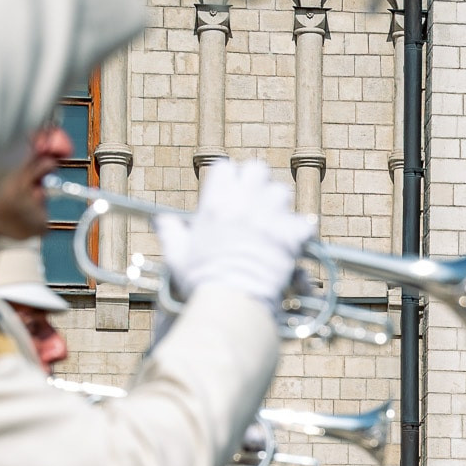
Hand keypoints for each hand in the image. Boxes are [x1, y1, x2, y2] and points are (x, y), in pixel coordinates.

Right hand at [160, 159, 312, 306]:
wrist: (233, 298)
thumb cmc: (202, 280)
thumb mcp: (178, 255)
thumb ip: (171, 232)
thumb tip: (161, 220)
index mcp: (215, 202)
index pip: (225, 167)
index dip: (230, 177)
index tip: (231, 191)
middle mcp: (243, 201)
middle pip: (257, 169)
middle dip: (258, 182)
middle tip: (256, 201)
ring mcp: (269, 215)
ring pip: (281, 191)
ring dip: (279, 204)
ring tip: (275, 222)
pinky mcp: (291, 234)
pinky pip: (304, 222)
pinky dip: (301, 232)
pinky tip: (294, 244)